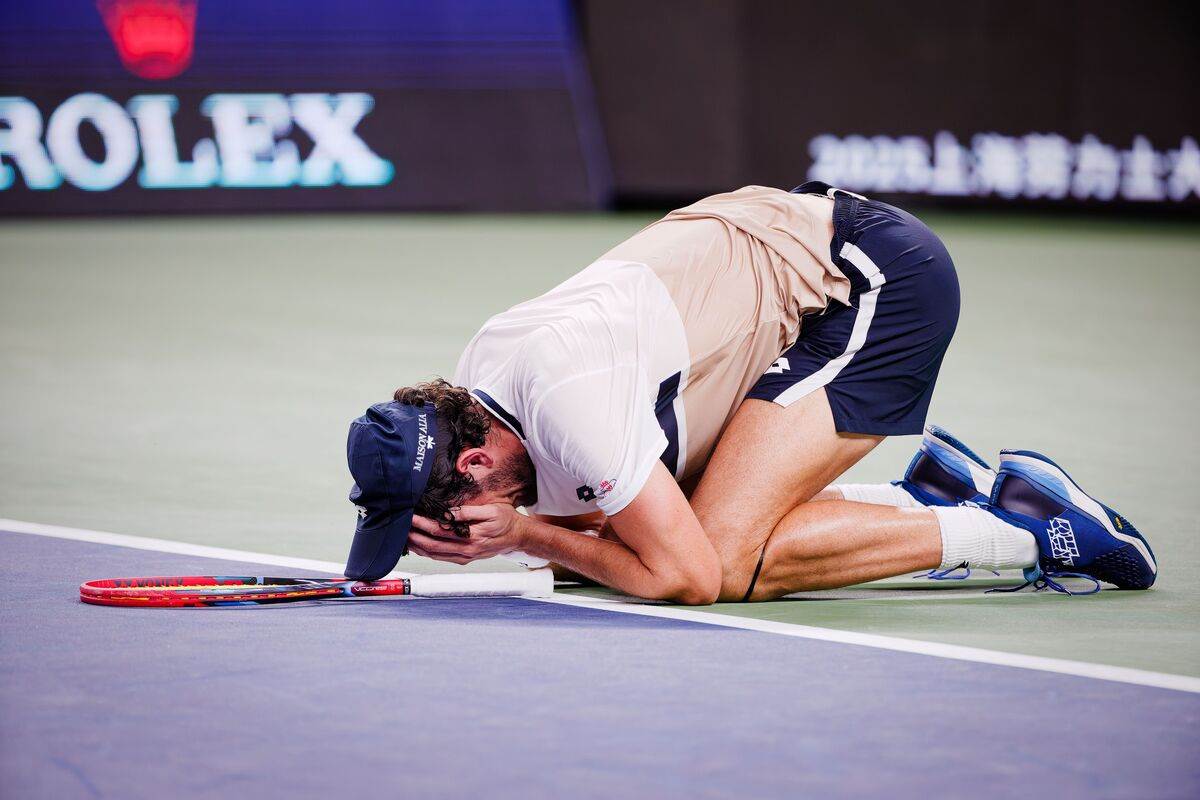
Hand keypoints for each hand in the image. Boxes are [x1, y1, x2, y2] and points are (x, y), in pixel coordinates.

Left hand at [408, 504, 525, 564]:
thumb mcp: (491, 509)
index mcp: (472, 536)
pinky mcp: (465, 559)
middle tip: (402, 528)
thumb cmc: (506, 520)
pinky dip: (428, 553)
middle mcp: (467, 550)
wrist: (518, 536)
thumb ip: (468, 512)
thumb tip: (448, 512)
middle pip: (433, 545)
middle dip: (415, 537)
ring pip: (435, 555)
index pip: (440, 530)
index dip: (423, 524)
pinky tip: (420, 546)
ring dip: (418, 547)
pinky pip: (442, 558)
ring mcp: (465, 556)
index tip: (412, 516)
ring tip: (405, 538)